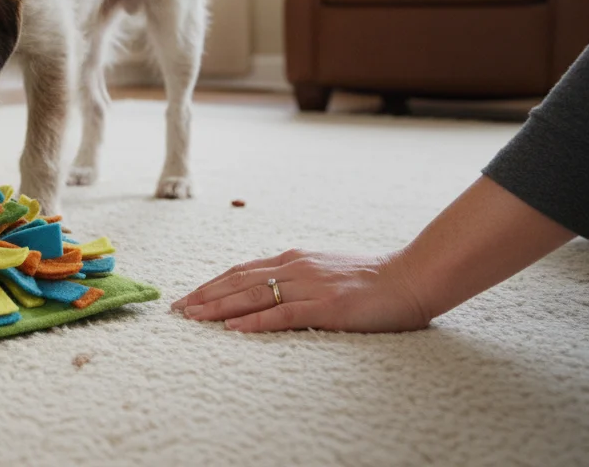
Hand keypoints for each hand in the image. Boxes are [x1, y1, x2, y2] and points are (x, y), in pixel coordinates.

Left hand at [171, 249, 431, 332]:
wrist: (410, 277)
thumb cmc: (371, 280)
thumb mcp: (325, 271)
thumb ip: (297, 278)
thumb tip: (270, 289)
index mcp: (294, 259)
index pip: (242, 271)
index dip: (212, 283)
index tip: (189, 296)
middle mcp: (295, 268)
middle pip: (238, 280)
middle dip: (205, 295)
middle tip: (177, 309)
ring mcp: (309, 286)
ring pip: (253, 295)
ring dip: (219, 307)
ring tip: (192, 317)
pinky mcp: (325, 307)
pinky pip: (282, 314)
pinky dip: (254, 321)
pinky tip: (232, 329)